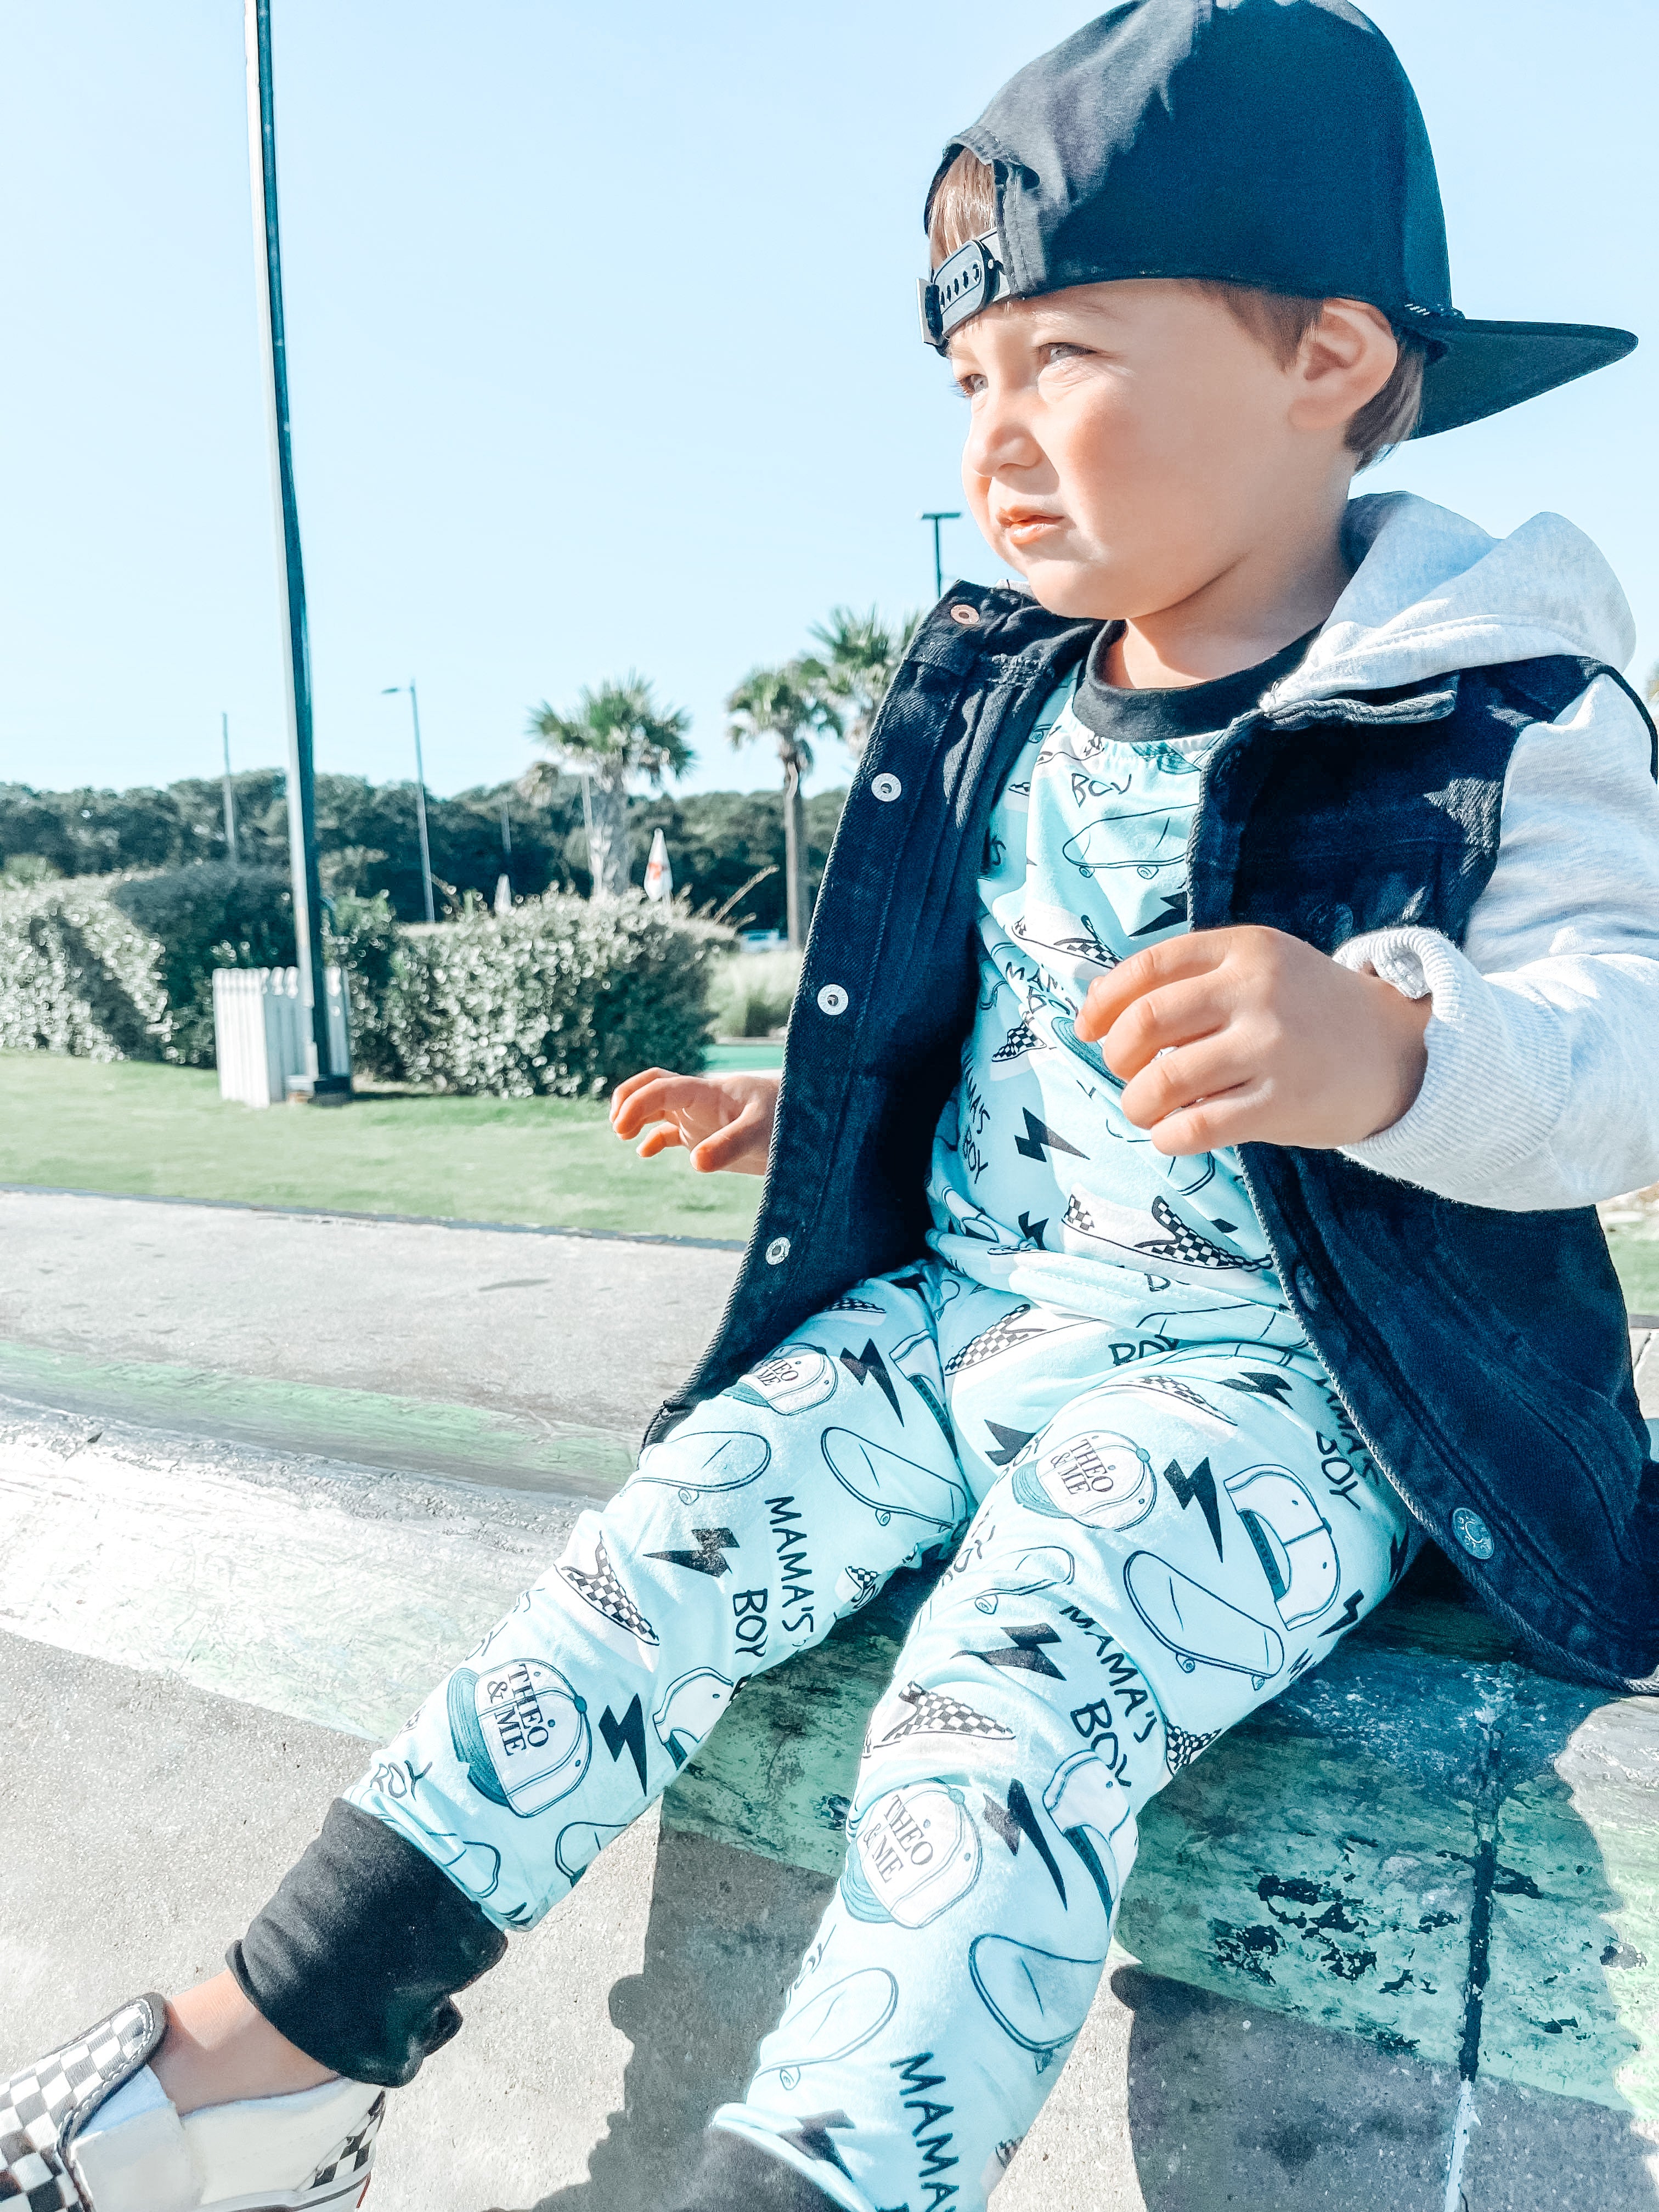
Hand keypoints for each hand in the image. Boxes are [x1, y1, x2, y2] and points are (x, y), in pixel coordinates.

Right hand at [609, 1067, 779, 1174]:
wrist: (812, 1121)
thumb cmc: (788, 1118)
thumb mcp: (762, 1131)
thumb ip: (730, 1144)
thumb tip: (694, 1162)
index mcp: (708, 1092)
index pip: (661, 1087)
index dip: (635, 1102)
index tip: (621, 1127)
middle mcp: (700, 1100)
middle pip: (652, 1086)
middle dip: (628, 1098)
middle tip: (617, 1126)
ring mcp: (702, 1117)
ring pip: (658, 1107)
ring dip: (637, 1115)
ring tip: (623, 1135)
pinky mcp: (707, 1134)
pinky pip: (671, 1132)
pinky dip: (653, 1139)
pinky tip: (644, 1152)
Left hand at [1075, 926, 1429, 1155]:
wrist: (1397, 1051)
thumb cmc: (1307, 1011)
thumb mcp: (1260, 967)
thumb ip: (1192, 978)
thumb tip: (1098, 1008)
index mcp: (1245, 949)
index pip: (1146, 969)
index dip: (1101, 1004)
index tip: (1087, 1030)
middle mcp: (1256, 991)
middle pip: (1144, 1025)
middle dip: (1116, 1057)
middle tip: (1128, 1073)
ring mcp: (1271, 1047)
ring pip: (1162, 1082)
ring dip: (1137, 1104)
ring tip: (1147, 1110)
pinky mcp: (1282, 1103)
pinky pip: (1195, 1128)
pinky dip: (1167, 1137)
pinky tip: (1173, 1135)